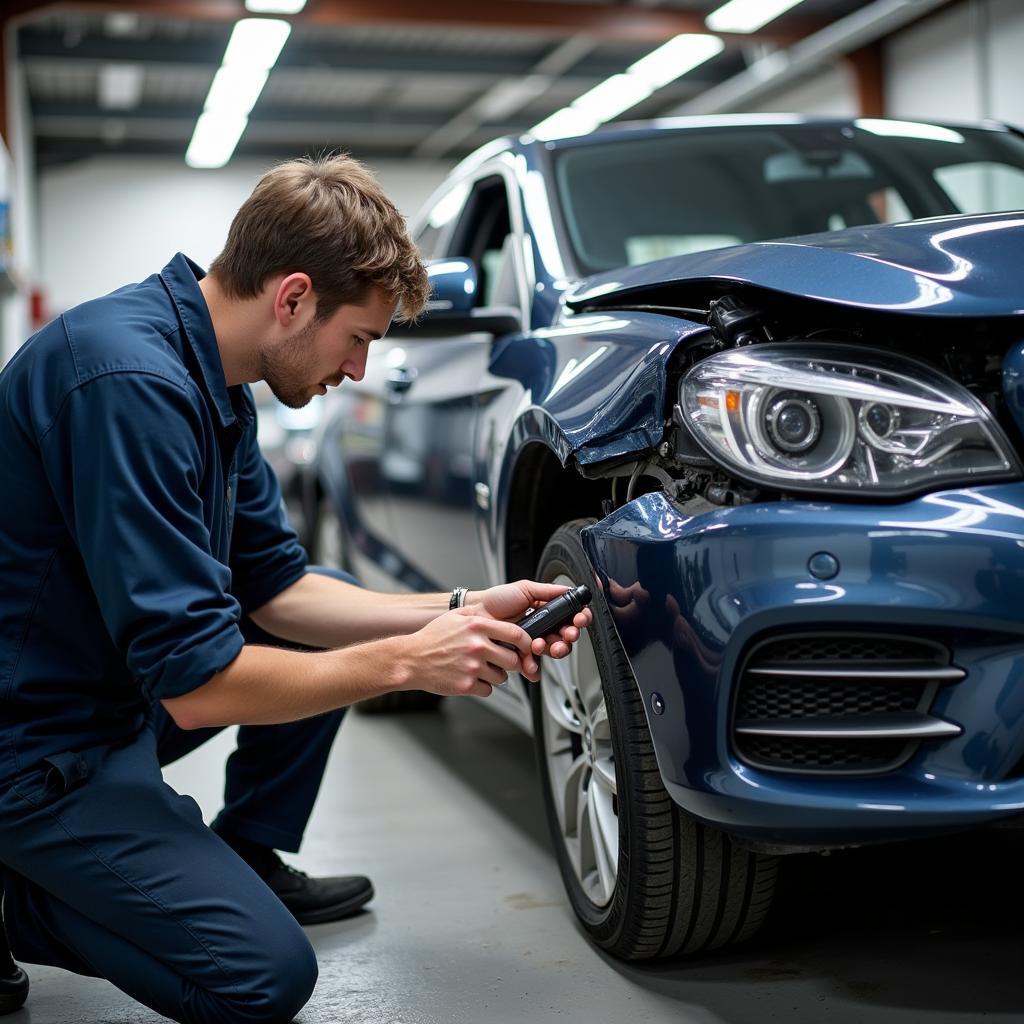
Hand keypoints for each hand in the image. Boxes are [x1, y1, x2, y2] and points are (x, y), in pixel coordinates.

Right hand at [401, 610, 532, 698]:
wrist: (411, 659)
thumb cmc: (432, 638)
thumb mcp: (456, 617)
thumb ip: (480, 616)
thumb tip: (502, 618)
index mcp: (477, 626)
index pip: (516, 634)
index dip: (526, 643)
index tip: (526, 647)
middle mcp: (477, 646)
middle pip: (513, 660)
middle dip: (510, 663)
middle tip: (499, 661)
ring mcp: (472, 667)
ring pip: (501, 677)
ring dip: (495, 675)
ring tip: (478, 668)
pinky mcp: (466, 685)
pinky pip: (488, 690)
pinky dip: (482, 687)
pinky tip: (469, 678)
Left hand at [467, 580, 593, 679]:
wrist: (476, 613)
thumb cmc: (497, 599)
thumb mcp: (525, 589)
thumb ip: (548, 590)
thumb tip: (568, 590)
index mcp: (547, 611)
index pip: (570, 617)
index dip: (579, 619)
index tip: (579, 619)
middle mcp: (543, 627)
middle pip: (566, 637)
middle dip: (570, 637)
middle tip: (567, 635)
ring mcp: (533, 642)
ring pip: (553, 651)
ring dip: (554, 650)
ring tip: (541, 645)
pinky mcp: (521, 655)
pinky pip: (533, 664)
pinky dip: (534, 666)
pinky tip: (531, 663)